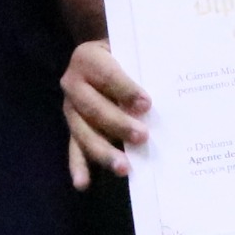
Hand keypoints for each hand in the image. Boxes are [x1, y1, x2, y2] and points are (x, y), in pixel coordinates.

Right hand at [61, 39, 148, 188]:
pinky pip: (74, 148)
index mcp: (88, 57)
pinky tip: (83, 184)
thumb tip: (163, 91)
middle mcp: (73, 83)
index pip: (107, 75)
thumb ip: (142, 65)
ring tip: (123, 167)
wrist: (103, 53)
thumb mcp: (131, 50)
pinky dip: (78, 167)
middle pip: (94, 107)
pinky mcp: (73, 128)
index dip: (126, 90)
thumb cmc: (125, 52)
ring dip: (103, 151)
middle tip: (142, 136)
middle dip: (118, 123)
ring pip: (83, 132)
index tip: (147, 104)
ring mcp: (71, 109)